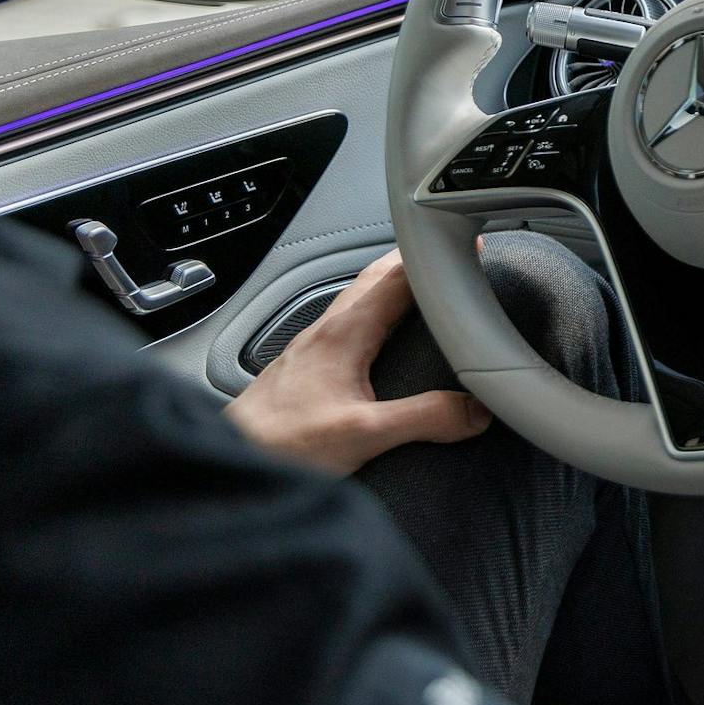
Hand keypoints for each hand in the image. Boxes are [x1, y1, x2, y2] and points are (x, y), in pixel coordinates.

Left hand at [226, 250, 490, 474]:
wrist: (229, 457)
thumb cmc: (280, 443)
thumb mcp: (364, 435)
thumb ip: (424, 419)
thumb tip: (475, 411)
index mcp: (344, 334)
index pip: (398, 278)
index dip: (438, 261)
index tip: (467, 247)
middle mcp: (327, 331)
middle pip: (378, 278)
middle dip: (418, 262)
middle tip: (451, 256)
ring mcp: (313, 345)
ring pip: (361, 297)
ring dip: (394, 283)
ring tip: (424, 285)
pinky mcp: (306, 365)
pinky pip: (349, 321)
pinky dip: (376, 311)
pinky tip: (380, 334)